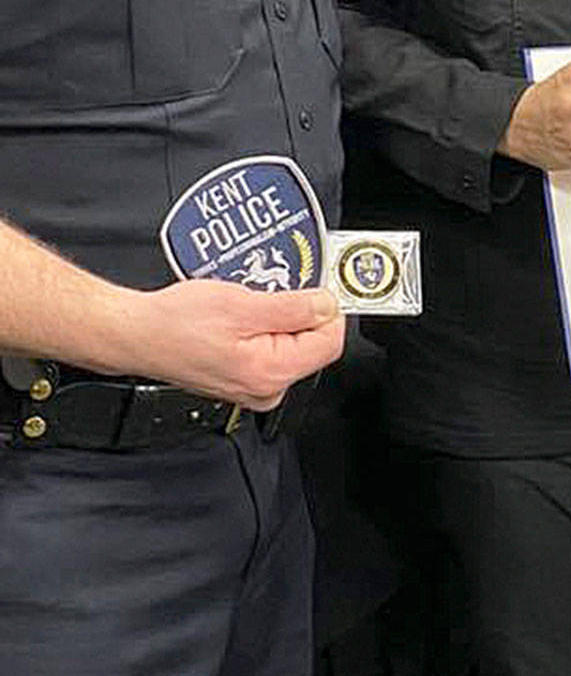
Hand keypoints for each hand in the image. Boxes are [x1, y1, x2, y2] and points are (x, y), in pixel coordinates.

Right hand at [122, 279, 345, 410]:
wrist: (136, 334)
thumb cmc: (174, 324)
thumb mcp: (241, 304)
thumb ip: (294, 308)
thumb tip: (328, 305)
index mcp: (272, 373)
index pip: (330, 341)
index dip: (325, 308)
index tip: (314, 287)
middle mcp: (266, 388)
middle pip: (312, 342)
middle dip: (298, 311)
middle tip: (270, 290)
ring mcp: (255, 386)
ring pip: (291, 342)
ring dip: (278, 315)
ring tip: (249, 301)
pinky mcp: (243, 377)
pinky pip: (271, 346)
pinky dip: (263, 325)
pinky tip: (241, 313)